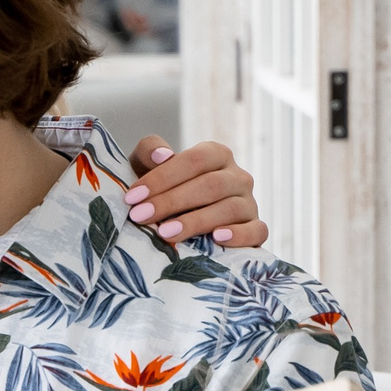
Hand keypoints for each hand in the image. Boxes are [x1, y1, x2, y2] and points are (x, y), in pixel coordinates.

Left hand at [125, 137, 264, 247]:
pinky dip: (239, 235)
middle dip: (172, 201)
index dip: (163, 177)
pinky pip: (257, 230)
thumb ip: (149, 151)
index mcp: (215, 155)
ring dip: (196, 221)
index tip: (133, 196)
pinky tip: (216, 238)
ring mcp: (249, 203)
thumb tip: (162, 155)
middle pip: (210, 185)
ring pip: (230, 208)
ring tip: (165, 233)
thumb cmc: (159, 190)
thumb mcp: (146, 166)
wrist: (175, 222)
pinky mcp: (255, 229)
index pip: (194, 160)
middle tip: (140, 216)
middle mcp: (237, 176)